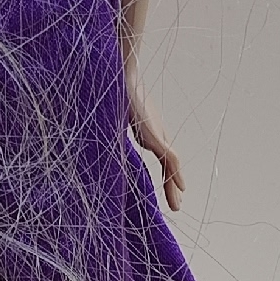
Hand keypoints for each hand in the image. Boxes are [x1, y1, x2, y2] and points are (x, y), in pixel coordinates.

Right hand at [125, 71, 184, 211]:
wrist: (122, 75)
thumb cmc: (116, 91)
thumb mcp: (116, 116)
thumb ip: (115, 129)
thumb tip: (96, 139)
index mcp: (148, 131)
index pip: (160, 157)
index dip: (165, 175)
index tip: (169, 191)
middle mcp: (155, 134)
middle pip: (168, 165)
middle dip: (171, 185)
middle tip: (176, 205)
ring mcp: (156, 134)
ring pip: (171, 165)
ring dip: (174, 185)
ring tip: (177, 204)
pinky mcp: (155, 134)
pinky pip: (170, 158)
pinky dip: (176, 173)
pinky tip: (182, 187)